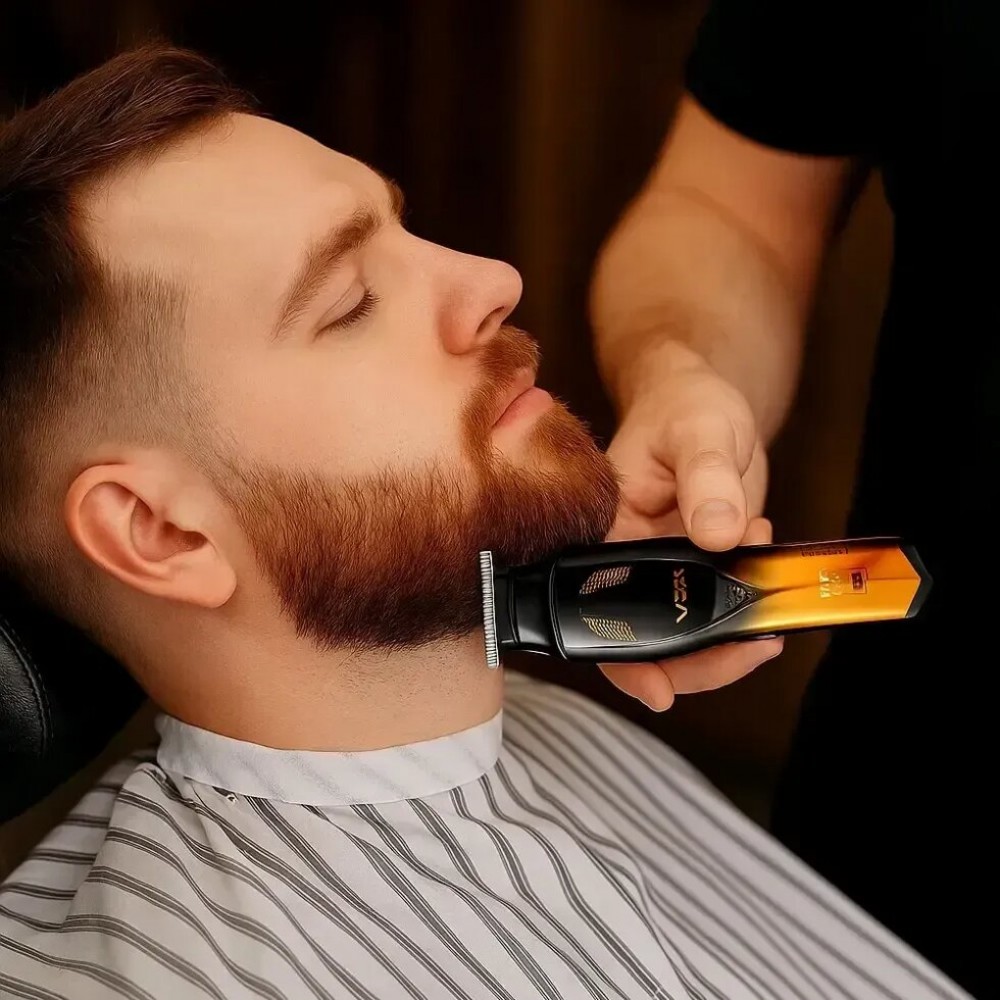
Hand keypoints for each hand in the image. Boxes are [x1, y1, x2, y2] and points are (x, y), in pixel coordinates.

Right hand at [599, 355, 783, 709]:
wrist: (707, 401)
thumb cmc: (685, 403)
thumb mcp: (700, 430)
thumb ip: (708, 479)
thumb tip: (721, 534)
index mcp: (602, 531)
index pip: (596, 608)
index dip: (624, 657)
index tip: (659, 690)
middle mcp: (625, 558)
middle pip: (645, 638)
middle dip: (700, 658)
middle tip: (754, 646)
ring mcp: (662, 567)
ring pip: (685, 634)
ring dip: (731, 638)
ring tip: (769, 616)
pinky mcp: (697, 568)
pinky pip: (717, 608)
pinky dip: (748, 607)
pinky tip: (765, 561)